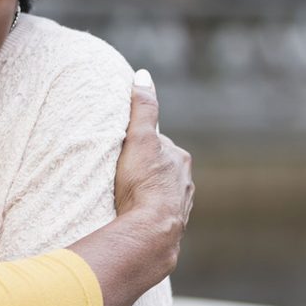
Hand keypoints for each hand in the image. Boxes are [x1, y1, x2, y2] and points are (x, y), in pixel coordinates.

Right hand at [113, 69, 193, 268]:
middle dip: (145, 167)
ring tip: (125, 196)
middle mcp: (185, 182)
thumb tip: (143, 75)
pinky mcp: (173, 226)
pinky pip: (159, 213)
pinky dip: (148, 211)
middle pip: (161, 167)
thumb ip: (143, 108)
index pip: (158, 143)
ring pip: (162, 191)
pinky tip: (135, 215)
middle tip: (119, 172)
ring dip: (147, 191)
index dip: (139, 143)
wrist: (151, 231)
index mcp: (180, 159)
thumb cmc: (142, 182)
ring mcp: (181, 206)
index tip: (122, 148)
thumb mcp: (139, 138)